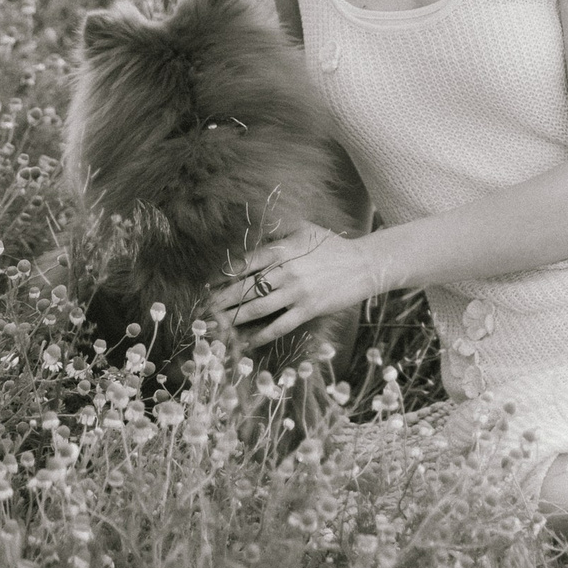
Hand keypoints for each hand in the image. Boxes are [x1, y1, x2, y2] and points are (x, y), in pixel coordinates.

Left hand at [207, 223, 372, 347]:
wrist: (363, 265)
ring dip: (234, 319)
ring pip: (258, 308)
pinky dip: (261, 335)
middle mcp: (286, 270)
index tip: (207, 284)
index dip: (224, 274)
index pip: (246, 262)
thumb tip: (251, 225)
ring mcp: (297, 292)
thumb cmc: (331, 245)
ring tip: (217, 327)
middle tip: (203, 311)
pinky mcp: (308, 309)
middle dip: (221, 301)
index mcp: (282, 249)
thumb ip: (278, 230)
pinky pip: (279, 325)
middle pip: (246, 288)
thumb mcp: (304, 229)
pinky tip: (246, 342)